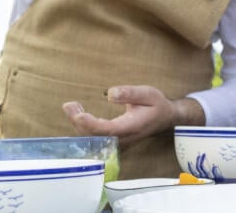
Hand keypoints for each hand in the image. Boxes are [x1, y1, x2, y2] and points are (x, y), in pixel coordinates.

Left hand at [61, 85, 177, 145]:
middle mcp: (124, 139)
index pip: (108, 130)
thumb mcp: (148, 93)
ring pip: (94, 140)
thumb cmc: (157, 104)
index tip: (78, 115)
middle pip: (96, 137)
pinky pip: (96, 139)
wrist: (166, 118)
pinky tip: (79, 114)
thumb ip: (129, 93)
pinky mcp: (115, 142)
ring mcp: (119, 143)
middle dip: (79, 122)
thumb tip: (110, 94)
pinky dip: (85, 128)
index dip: (91, 124)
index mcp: (132, 127)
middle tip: (69, 105)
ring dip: (80, 125)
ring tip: (71, 106)